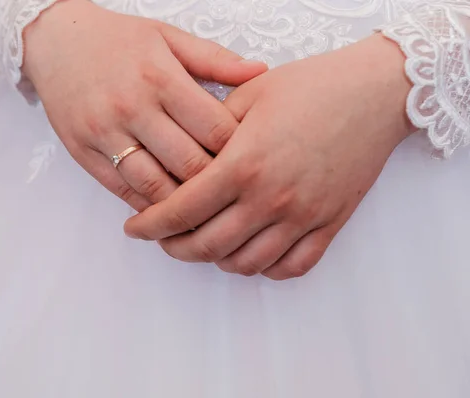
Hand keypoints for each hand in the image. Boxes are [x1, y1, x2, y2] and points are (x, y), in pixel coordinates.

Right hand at [23, 0, 266, 210]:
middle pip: (189, 164)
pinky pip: (122, 190)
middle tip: (235, 195)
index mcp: (161, 77)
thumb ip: (214, 59)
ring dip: (184, 205)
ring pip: (155, 187)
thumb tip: (260, 71)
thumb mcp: (167, 36)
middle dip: (217, 185)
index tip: (252, 163)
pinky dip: (149, 206)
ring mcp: (105, 133)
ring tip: (206, 212)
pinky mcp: (83, 152)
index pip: (214, 129)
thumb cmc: (116, 39)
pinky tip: (168, 209)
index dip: (240, 152)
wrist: (55, 40)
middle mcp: (132, 108)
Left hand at [125, 35, 413, 279]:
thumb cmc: (310, 86)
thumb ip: (209, 131)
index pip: (181, 211)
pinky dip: (265, 268)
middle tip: (165, 238)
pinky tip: (250, 252)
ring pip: (246, 264)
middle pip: (207, 246)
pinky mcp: (330, 224)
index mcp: (243, 164)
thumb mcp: (248, 96)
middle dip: (175, 247)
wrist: (374, 92)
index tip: (134, 229)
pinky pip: (292, 267)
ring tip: (205, 243)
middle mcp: (270, 198)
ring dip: (216, 260)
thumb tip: (179, 157)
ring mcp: (303, 217)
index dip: (150, 226)